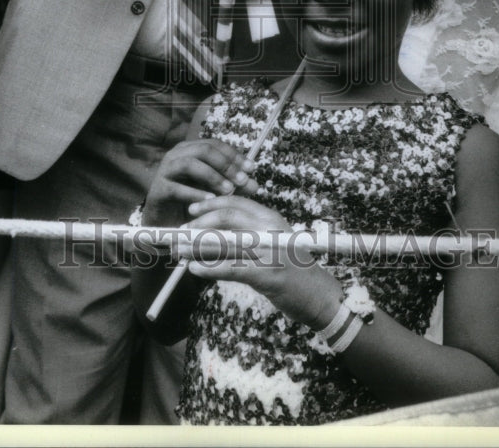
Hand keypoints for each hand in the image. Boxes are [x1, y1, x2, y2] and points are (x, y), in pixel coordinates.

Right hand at [143, 139, 257, 227]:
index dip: (234, 155)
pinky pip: (177, 188)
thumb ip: (233, 186)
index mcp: (190, 149)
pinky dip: (195, 193)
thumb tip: (254, 184)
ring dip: (212, 176)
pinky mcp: (158, 189)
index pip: (215, 144)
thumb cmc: (192, 201)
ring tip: (228, 190)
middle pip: (204, 149)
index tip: (251, 168)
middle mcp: (177, 155)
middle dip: (226, 164)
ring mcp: (165, 170)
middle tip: (242, 180)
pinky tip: (210, 201)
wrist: (165, 221)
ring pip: (190, 164)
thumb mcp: (216, 190)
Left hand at [177, 194, 343, 328]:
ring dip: (197, 247)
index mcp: (270, 218)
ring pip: (225, 243)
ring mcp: (269, 252)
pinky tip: (195, 269)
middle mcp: (270, 230)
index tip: (191, 211)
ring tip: (180, 251)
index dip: (210, 205)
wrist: (319, 295)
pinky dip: (210, 268)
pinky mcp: (267, 275)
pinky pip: (231, 269)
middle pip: (227, 219)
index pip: (235, 203)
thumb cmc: (292, 270)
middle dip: (199, 225)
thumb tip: (209, 236)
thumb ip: (246, 236)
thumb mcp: (271, 243)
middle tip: (180, 234)